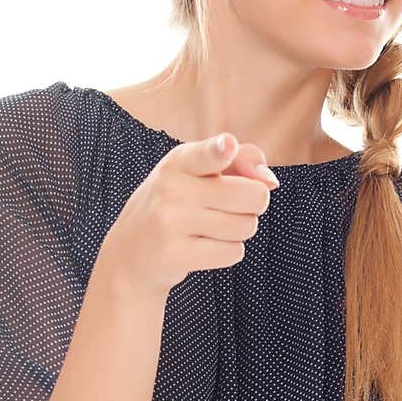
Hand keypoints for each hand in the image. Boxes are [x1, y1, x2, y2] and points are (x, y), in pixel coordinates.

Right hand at [98, 131, 279, 299]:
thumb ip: (241, 161)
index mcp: (179, 161)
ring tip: (209, 227)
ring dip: (238, 230)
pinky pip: (234, 252)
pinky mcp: (175, 254)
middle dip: (253, 204)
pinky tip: (203, 246)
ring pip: (247, 226)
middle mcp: (172, 188)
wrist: (131, 253)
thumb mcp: (198, 173)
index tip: (227, 146)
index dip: (221, 151)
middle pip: (253, 196)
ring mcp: (171, 222)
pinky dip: (227, 251)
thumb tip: (270, 182)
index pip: (207, 154)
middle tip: (229, 206)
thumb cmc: (176, 204)